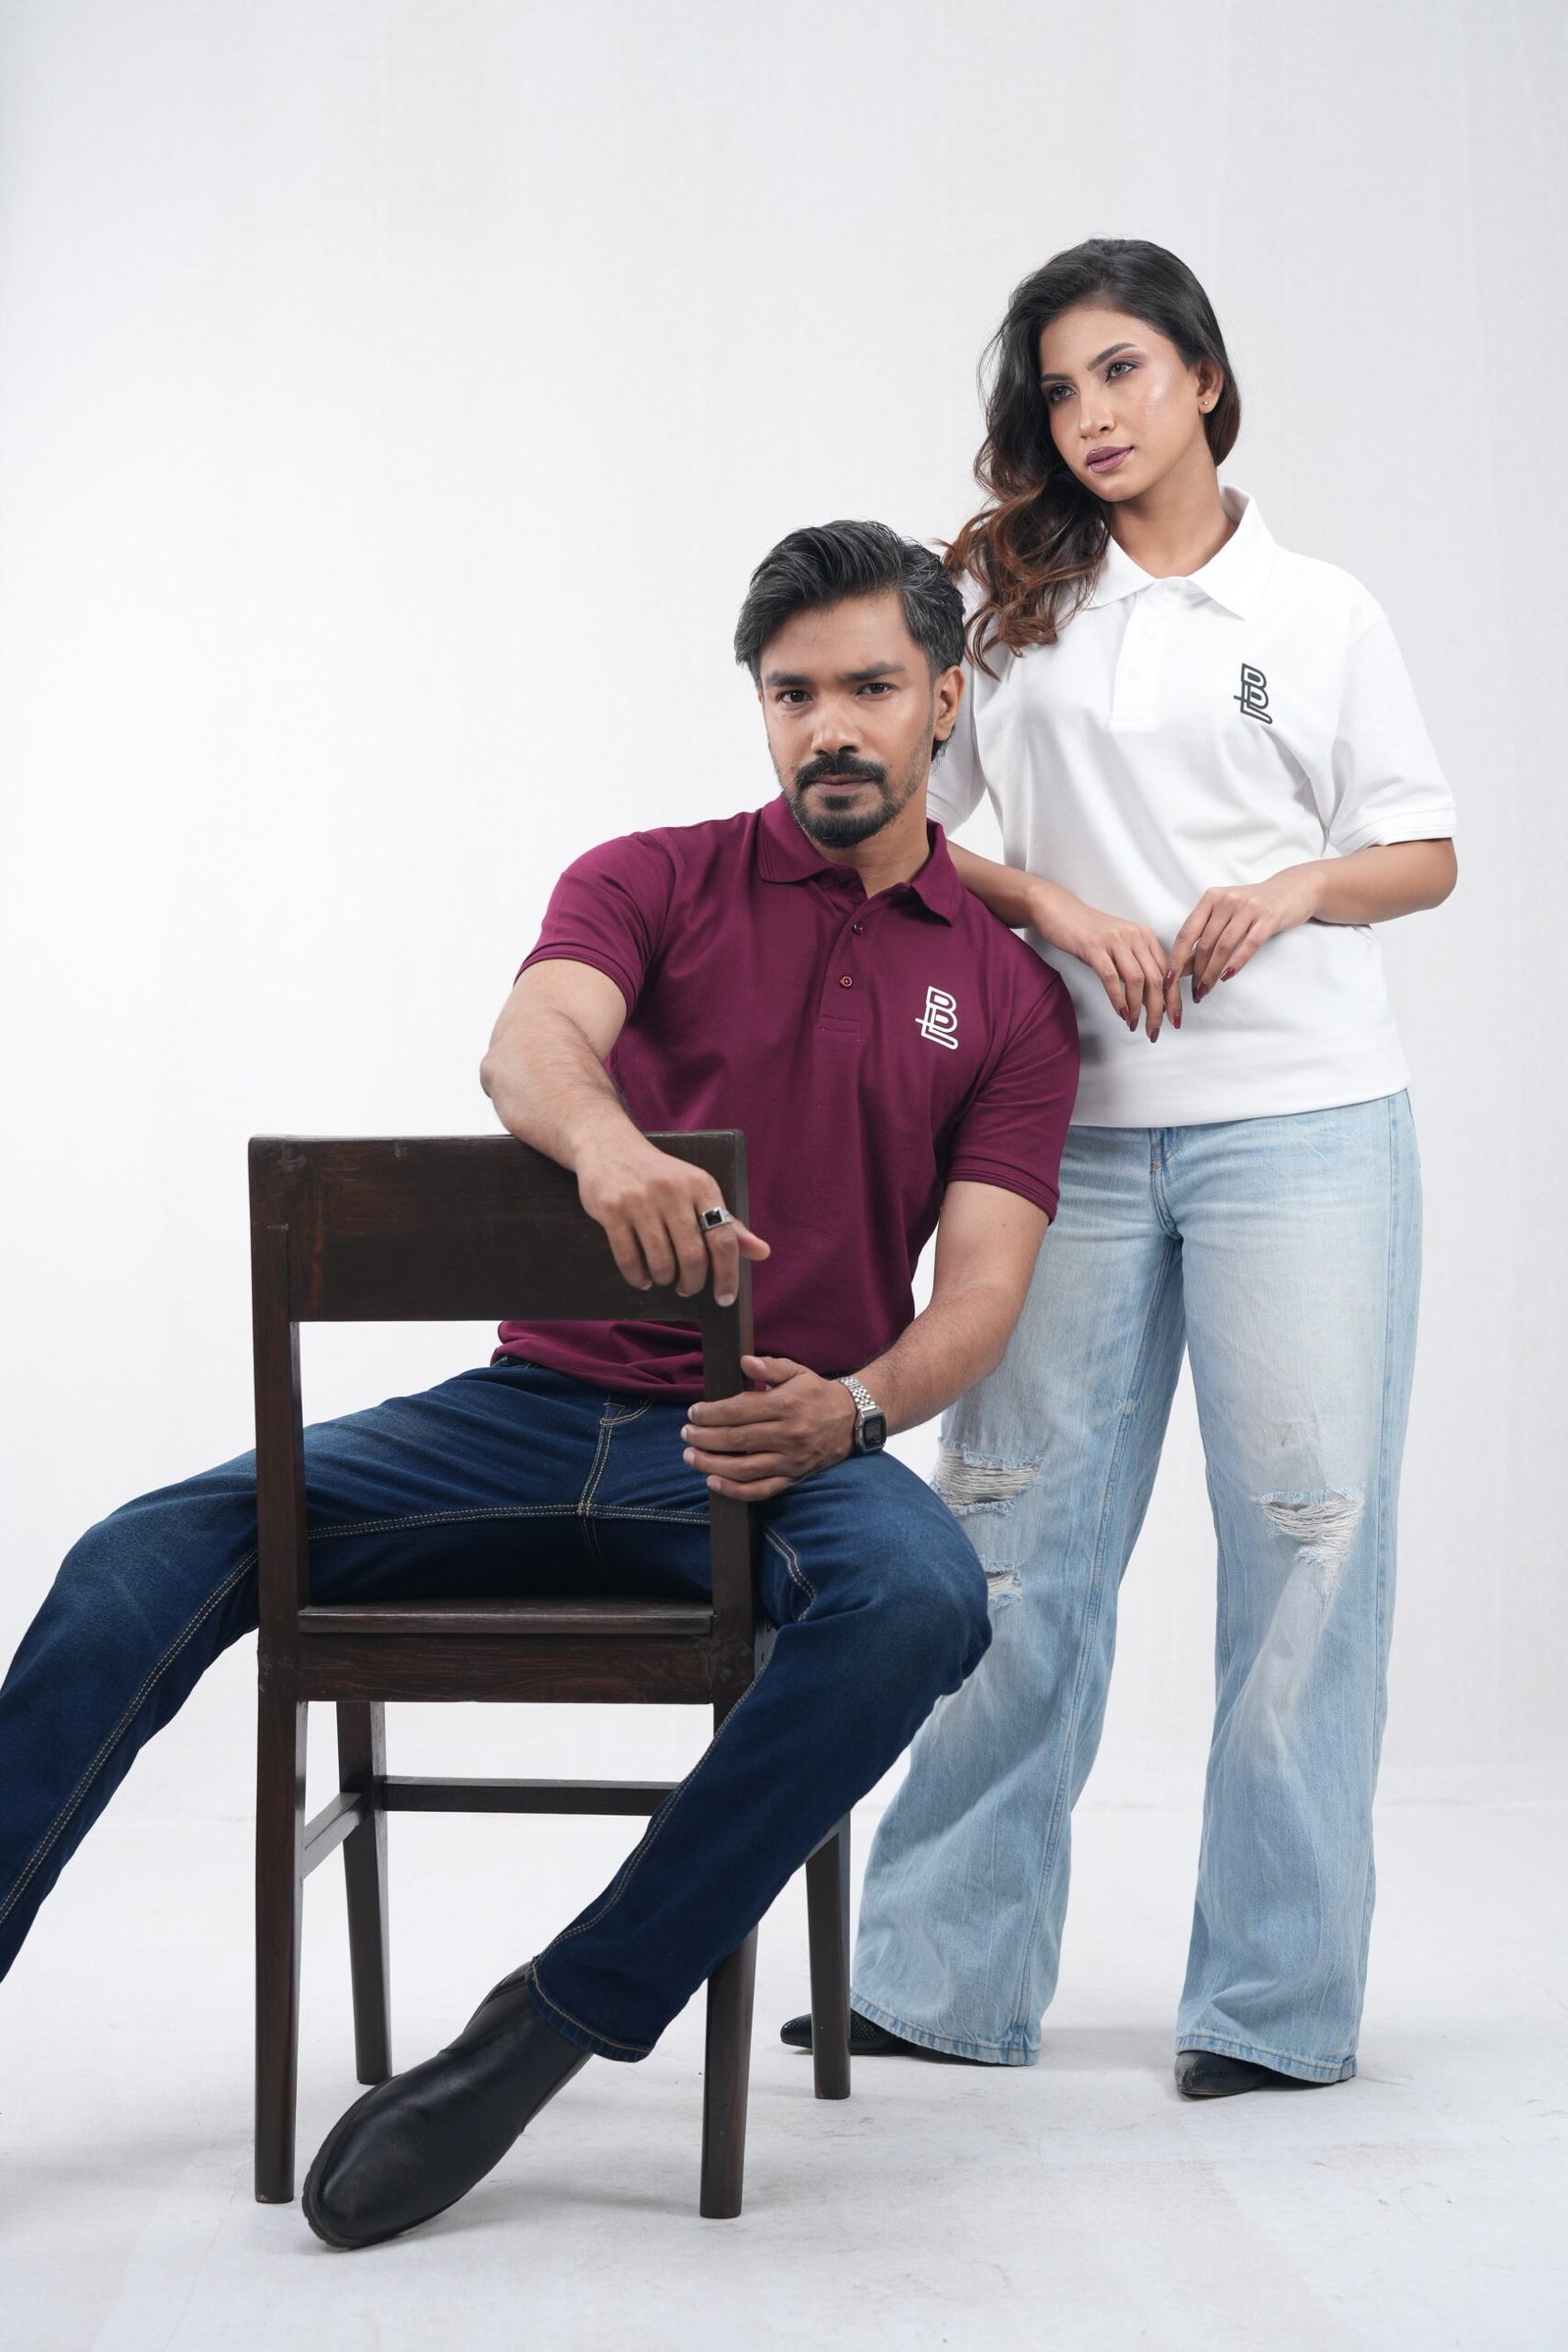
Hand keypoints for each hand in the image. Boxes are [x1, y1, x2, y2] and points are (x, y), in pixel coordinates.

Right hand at [576, 1132, 769, 1304]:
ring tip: (664, 1277)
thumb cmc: (660, 1175)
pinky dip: (638, 1277)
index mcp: (701, 1185)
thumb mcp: (697, 1190)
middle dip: (693, 1282)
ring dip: (665, 1279)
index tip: (725, 1298)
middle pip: (693, 1256)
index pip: (723, 1239)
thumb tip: (763, 1252)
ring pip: (661, 1261)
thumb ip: (728, 1223)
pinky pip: (629, 1258)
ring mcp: (640, 1201)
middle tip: (688, 1287)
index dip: (728, 1275)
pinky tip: (643, 1278)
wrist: (610, 1146)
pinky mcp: (612, 1210)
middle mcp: (673, 1191)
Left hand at [682, 1355, 858, 1499]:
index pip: (739, 1411)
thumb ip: (769, 1367)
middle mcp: (788, 1434)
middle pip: (737, 1439)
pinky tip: (713, 1482)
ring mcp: (790, 1460)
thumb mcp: (797, 1372)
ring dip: (712, 1464)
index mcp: (786, 1405)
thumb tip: (744, 1362)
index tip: (693, 1413)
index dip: (711, 1413)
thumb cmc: (817, 1393)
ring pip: (744, 1468)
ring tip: (691, 1456)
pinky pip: (761, 1490)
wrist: (852, 1420)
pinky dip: (735, 1490)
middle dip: (705, 1437)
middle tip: (685, 1433)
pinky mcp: (793, 1477)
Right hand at [1029, 877, 1180, 1040]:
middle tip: (1154, 1030)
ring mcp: (1115, 941)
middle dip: (1158, 1009)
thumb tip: (1149, 998)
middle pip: (1156, 979)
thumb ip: (1135, 966)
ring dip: (1138, 1007)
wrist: (1059, 910)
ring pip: (1137, 980)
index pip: (1168, 972)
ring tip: (1135, 1024)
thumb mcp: (1119, 947)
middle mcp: (1135, 936)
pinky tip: (1120, 1012)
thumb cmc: (1088, 933)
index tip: (1174, 1020)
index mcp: (1145, 937)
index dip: (1173, 999)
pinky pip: (1111, 978)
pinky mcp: (1094, 946)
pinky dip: (1117, 999)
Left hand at [1170, 865, 1324, 999]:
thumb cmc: (1252, 906)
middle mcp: (1227, 900)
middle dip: (1196, 972)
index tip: (1168, 979)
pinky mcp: (1268, 918)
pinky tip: (1226, 977)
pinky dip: (1236, 963)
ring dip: (1212, 973)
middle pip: (1204, 943)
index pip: (1186, 932)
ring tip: (1206, 990)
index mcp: (1210, 898)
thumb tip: (1182, 966)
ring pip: (1223, 947)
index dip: (1175, 958)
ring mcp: (1248, 908)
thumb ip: (1205, 935)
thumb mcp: (1225, 915)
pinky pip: (1248, 945)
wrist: (1292, 889)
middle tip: (1194, 992)